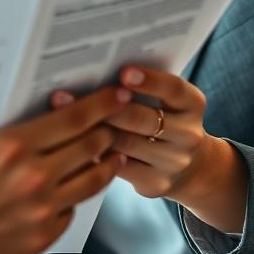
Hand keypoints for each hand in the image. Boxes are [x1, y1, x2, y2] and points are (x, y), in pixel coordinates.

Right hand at [0, 87, 129, 253]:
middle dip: (107, 128)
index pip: (73, 119)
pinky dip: (76, 197)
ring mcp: (38, 213)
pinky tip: (73, 189)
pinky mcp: (37, 240)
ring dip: (105, 164)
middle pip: (90, 147)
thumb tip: (7, 114)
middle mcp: (32, 179)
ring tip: (112, 154)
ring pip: (91, 183)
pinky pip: (70, 213)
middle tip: (116, 120)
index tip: (115, 95)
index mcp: (10, 146)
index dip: (101, 104)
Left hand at [53, 66, 246, 232]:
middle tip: (68, 96)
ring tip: (62, 119)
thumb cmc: (160, 120)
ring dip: (93, 131)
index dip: (149, 80)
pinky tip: (73, 145)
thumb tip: (92, 69)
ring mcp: (174, 163)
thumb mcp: (162, 101)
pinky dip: (96, 155)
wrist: (189, 167)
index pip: (173, 89)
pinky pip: (119, 168)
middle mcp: (188, 134)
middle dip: (105, 107)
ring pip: (126, 144)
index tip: (123, 72)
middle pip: (143, 119)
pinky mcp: (157, 184)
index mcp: (192, 104)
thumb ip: (137, 87)